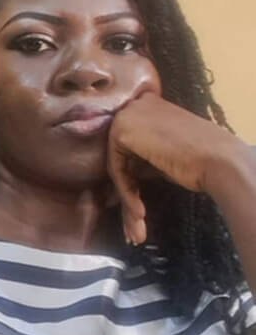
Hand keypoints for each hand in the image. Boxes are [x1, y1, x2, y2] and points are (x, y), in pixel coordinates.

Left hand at [107, 92, 236, 244]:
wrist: (219, 161)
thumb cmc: (200, 160)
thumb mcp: (164, 153)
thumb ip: (142, 155)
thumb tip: (124, 177)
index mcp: (148, 105)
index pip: (129, 145)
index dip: (131, 178)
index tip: (137, 207)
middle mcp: (135, 105)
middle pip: (121, 156)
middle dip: (128, 194)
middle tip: (137, 222)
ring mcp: (127, 115)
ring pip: (118, 166)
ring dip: (128, 201)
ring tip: (138, 229)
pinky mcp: (122, 131)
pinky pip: (117, 169)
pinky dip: (127, 193)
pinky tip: (140, 213)